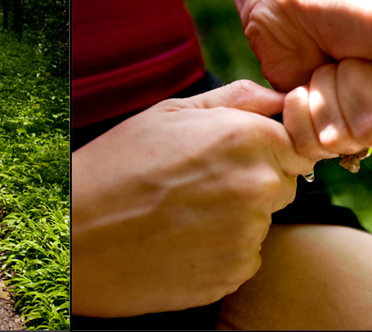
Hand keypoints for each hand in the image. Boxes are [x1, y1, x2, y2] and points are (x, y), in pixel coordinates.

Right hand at [71, 80, 315, 316]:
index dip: (269, 149)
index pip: (297, 144)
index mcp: (245, 137)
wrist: (74, 236)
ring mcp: (247, 234)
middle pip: (284, 183)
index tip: (236, 156)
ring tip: (183, 213)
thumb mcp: (169, 113)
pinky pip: (245, 257)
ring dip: (236, 218)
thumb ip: (235, 99)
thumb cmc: (116, 166)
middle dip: (254, 181)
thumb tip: (278, 98)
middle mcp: (256, 185)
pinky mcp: (233, 273)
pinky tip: (182, 239)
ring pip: (263, 222)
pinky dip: (222, 251)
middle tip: (199, 184)